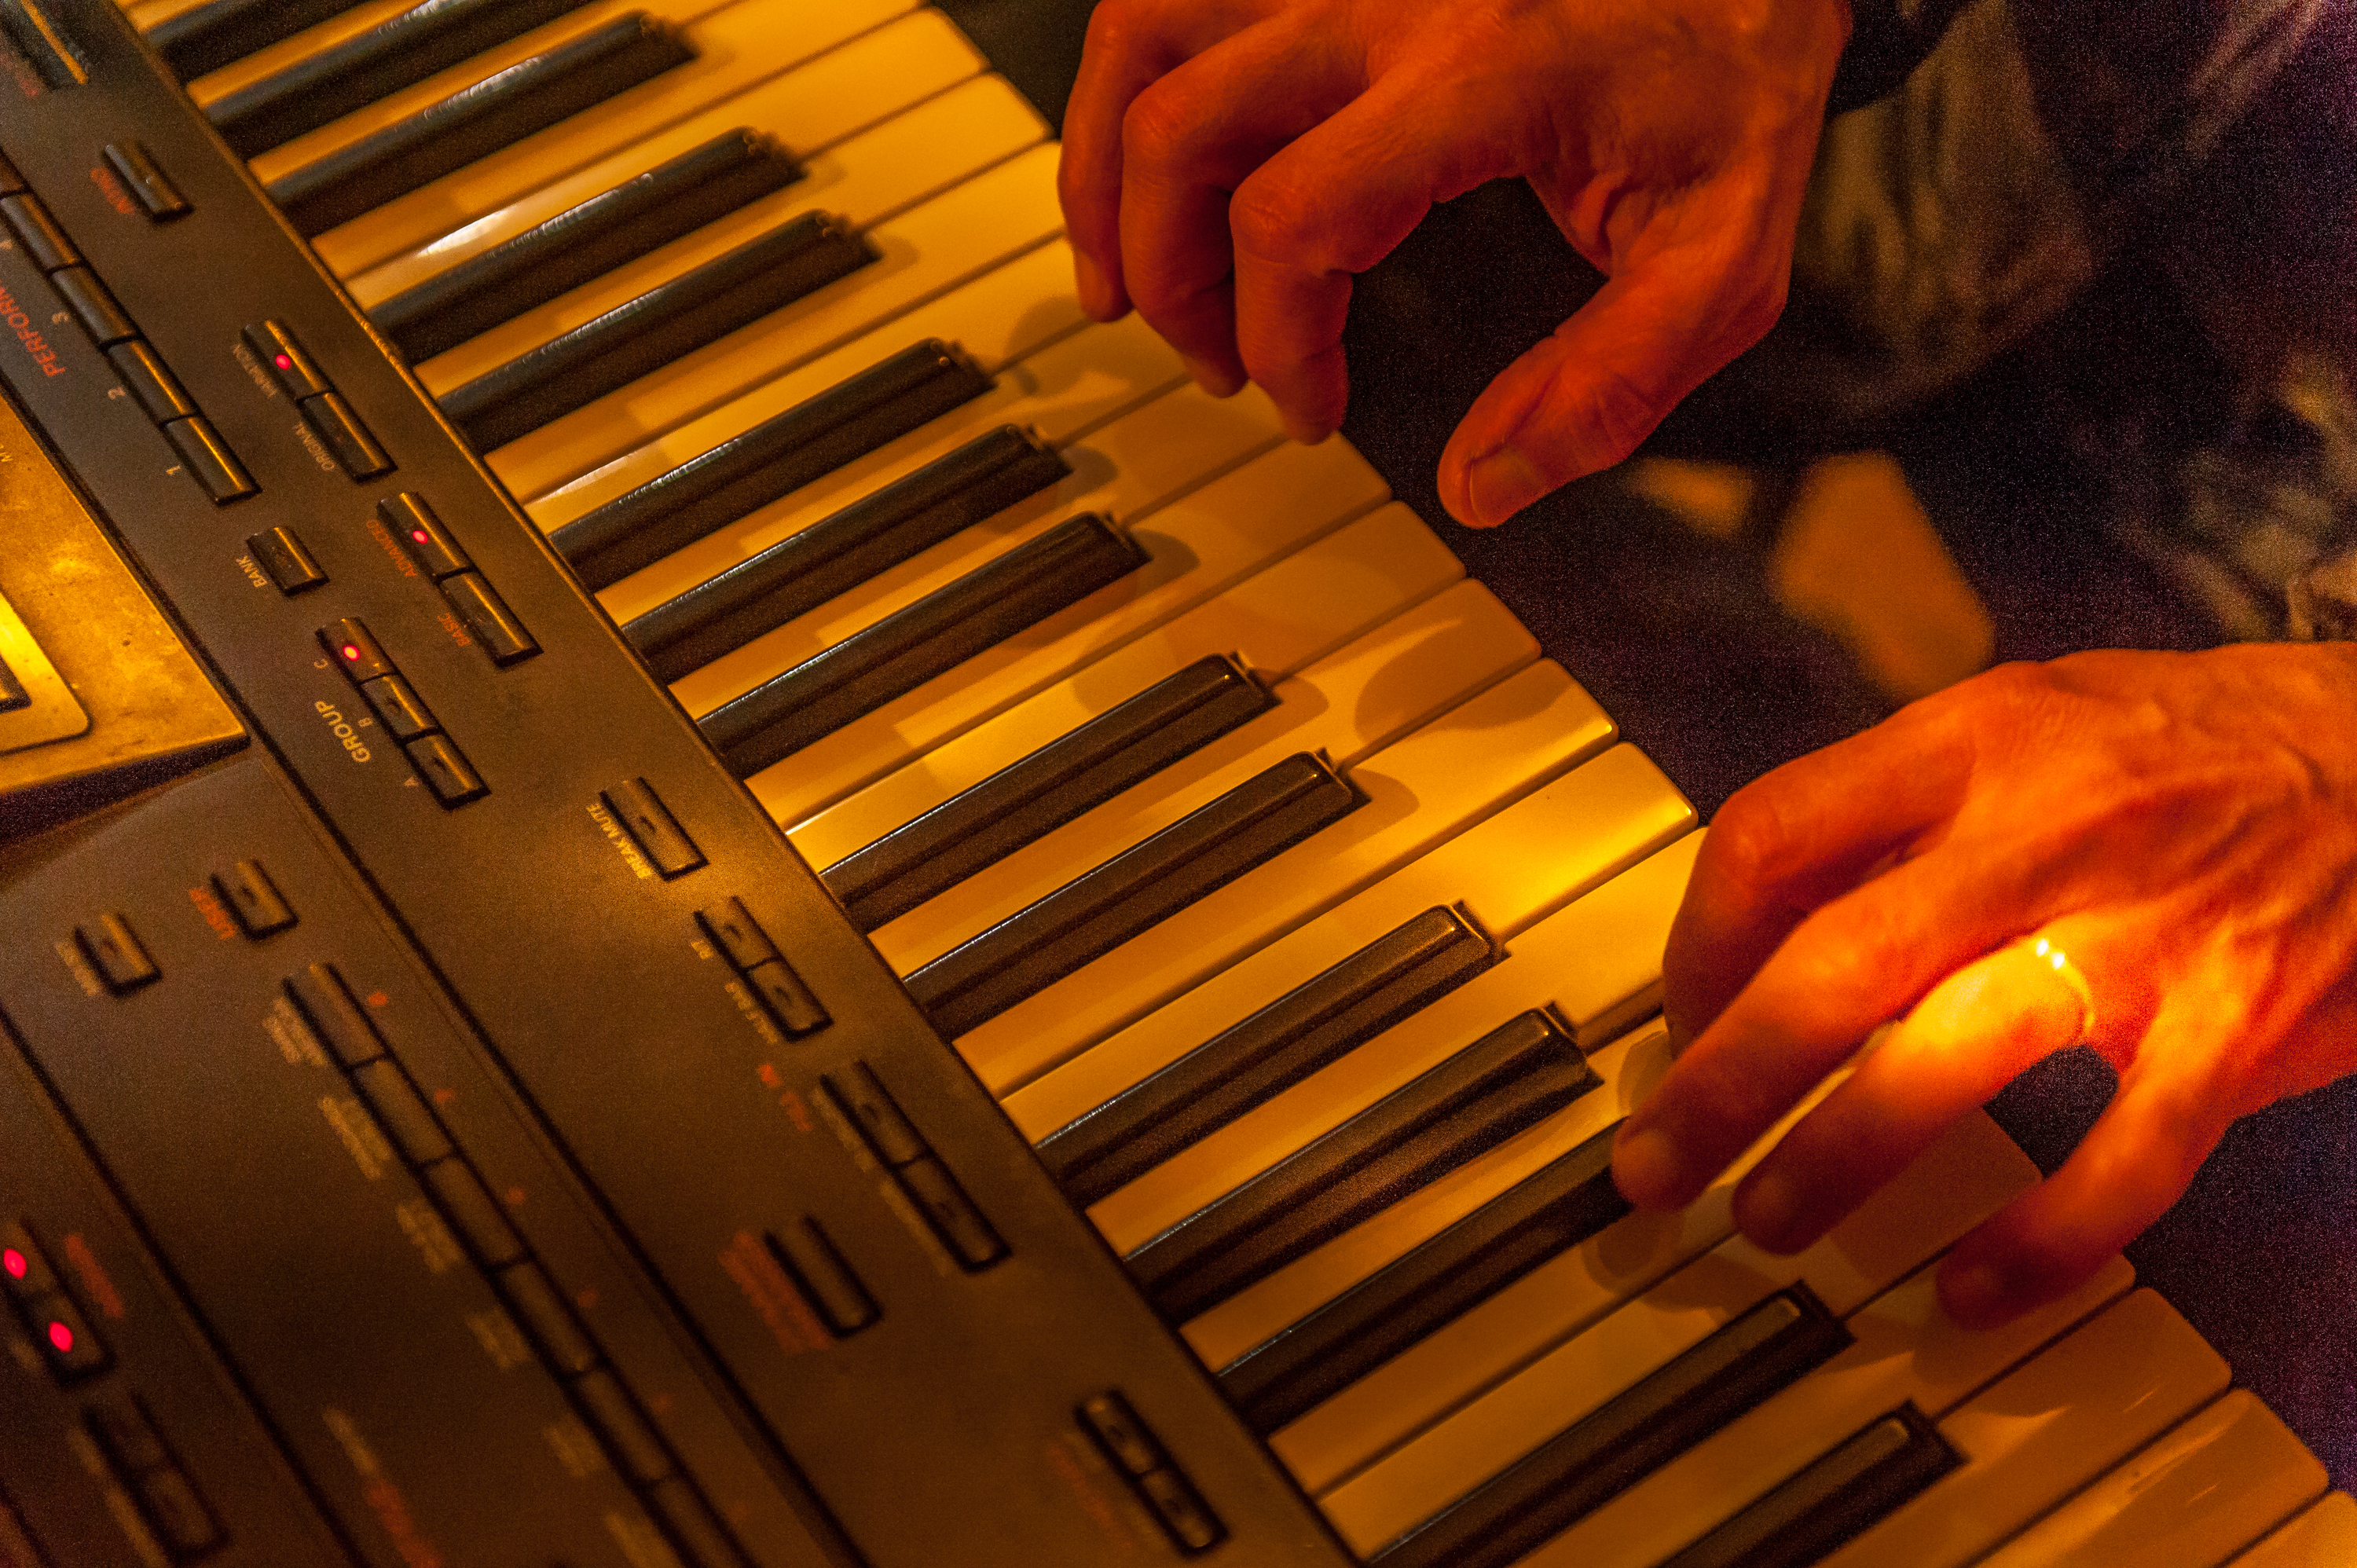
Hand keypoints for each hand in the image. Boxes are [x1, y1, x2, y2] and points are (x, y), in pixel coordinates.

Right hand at [1058, 0, 1851, 525]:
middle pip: (1181, 133)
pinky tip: (1142, 169)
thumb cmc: (1730, 81)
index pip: (1295, 221)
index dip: (1276, 345)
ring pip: (1139, 40)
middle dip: (1170, 280)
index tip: (1308, 406)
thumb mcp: (1722, 258)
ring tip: (1121, 279)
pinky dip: (1124, 91)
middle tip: (1213, 363)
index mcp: (1480, 73)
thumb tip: (1481, 487)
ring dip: (1104, 175)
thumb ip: (1610, 386)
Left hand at [1612, 645, 2356, 1324]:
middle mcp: (2041, 834)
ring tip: (1771, 1221)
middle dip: (1719, 1079)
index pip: (1772, 837)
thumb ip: (1902, 810)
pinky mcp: (2233, 1033)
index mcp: (1972, 741)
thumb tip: (1768, 917)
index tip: (1682, 1015)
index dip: (1698, 943)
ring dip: (1835, 1159)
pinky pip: (2117, 1167)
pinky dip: (2035, 1244)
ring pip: (1944, 1065)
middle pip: (1830, 965)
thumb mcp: (2031, 720)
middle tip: (1654, 1165)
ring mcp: (2137, 940)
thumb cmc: (2198, 744)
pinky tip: (1968, 1293)